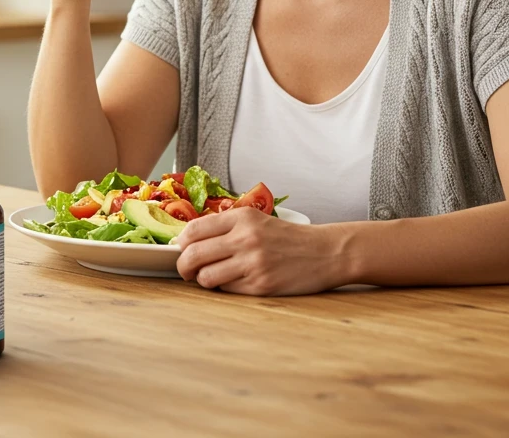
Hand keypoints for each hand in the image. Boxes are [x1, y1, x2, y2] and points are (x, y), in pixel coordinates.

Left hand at [175, 207, 348, 295]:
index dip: (182, 243)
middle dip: (184, 266)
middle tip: (187, 270)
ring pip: (206, 277)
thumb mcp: (257, 221)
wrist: (326, 252)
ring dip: (203, 280)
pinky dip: (225, 288)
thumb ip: (226, 227)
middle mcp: (245, 238)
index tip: (182, 249)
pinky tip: (235, 282)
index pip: (193, 230)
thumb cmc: (288, 238)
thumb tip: (189, 242)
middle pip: (193, 255)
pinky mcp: (261, 286)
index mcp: (242, 218)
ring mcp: (253, 263)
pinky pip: (227, 290)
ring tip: (211, 277)